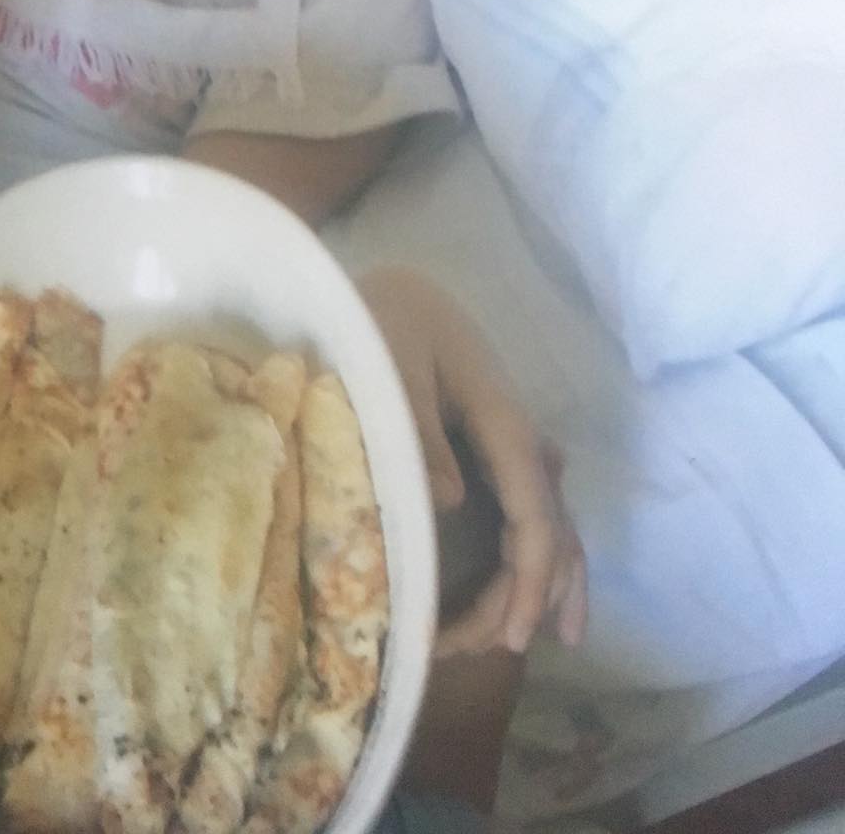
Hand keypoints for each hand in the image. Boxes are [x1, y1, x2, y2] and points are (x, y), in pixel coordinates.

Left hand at [358, 267, 587, 659]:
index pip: (533, 512)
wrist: (398, 287)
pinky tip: (531, 590)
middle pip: (547, 527)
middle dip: (529, 594)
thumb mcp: (396, 366)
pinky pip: (526, 506)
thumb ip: (421, 430)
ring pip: (548, 521)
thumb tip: (450, 505)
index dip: (528, 578)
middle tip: (496, 649)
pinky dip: (535, 552)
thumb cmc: (388, 319)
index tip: (513, 633)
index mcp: (501, 419)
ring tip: (534, 640)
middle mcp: (516, 435)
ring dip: (545, 582)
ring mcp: (508, 441)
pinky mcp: (491, 446)